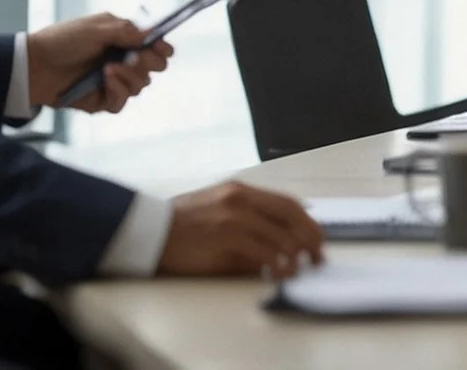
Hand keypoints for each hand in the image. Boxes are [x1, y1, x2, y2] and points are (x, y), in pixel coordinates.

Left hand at [25, 12, 171, 113]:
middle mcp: (122, 61)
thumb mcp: (96, 28)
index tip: (162, 49)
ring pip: (141, 85)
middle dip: (149, 62)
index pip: (155, 47)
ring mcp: (113, 82)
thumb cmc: (62, 40)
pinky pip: (122, 101)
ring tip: (109, 68)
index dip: (163, 48)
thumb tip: (152, 35)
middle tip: (135, 57)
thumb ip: (126, 31)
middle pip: (155, 68)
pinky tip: (105, 80)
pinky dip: (118, 89)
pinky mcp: (102, 100)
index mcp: (123, 40)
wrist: (35, 65)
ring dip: (130, 75)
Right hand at [156, 182, 324, 278]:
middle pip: (292, 217)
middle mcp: (241, 200)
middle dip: (311, 238)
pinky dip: (278, 266)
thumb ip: (248, 216)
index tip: (317, 238)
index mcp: (241, 190)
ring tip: (298, 269)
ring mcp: (234, 220)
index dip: (308, 222)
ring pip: (281, 238)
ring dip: (296, 257)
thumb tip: (279, 238)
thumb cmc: (182, 223)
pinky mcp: (226, 240)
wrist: (150, 230)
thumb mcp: (218, 206)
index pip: (288, 203)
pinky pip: (264, 255)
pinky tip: (280, 274)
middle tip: (316, 256)